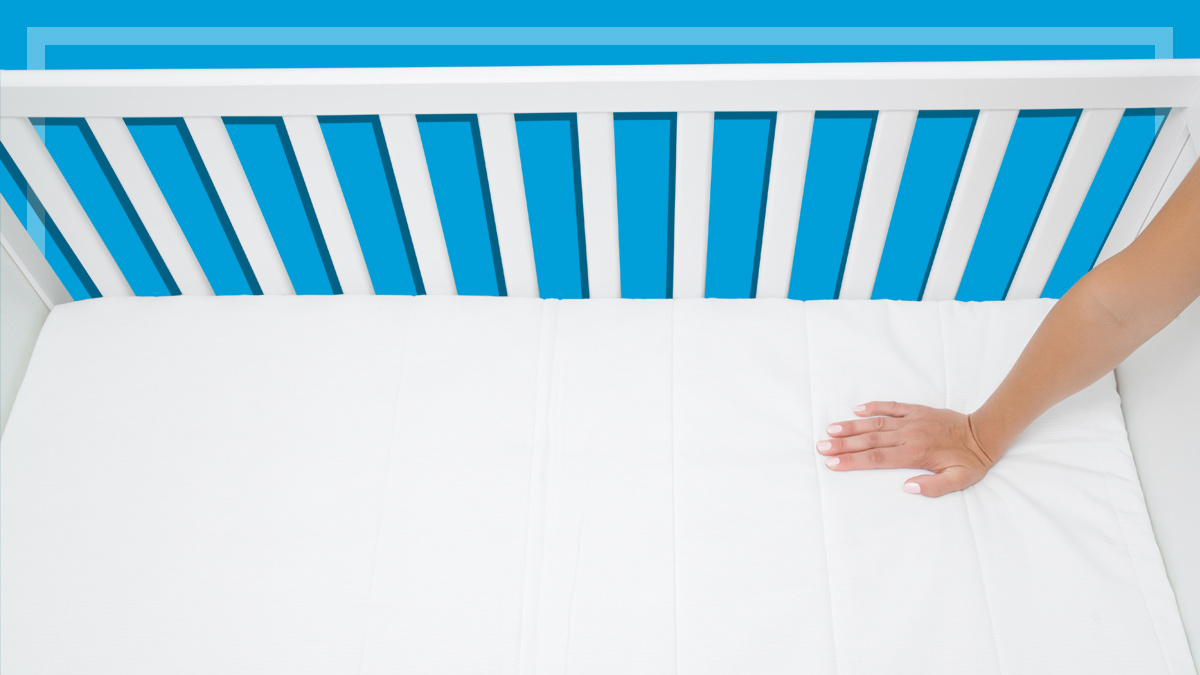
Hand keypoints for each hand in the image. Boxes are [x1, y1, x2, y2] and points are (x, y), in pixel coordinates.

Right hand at [817, 401, 997, 497]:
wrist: (984, 433)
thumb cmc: (970, 461)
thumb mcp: (959, 481)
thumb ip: (934, 487)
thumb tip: (907, 487)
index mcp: (915, 454)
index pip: (877, 459)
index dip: (853, 461)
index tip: (834, 464)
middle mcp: (909, 435)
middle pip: (870, 440)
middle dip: (843, 445)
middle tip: (821, 448)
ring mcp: (911, 420)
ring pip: (875, 423)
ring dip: (852, 426)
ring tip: (830, 430)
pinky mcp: (916, 410)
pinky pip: (891, 406)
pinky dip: (874, 407)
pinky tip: (857, 410)